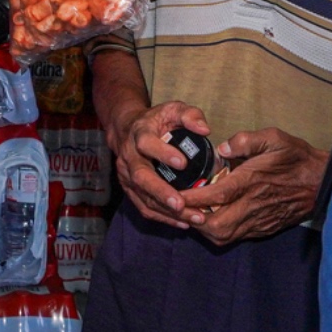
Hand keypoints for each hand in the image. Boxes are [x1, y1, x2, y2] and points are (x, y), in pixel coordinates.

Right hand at [110, 100, 212, 230]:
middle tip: (182, 204)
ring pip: (143, 197)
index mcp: (139, 134)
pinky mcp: (130, 189)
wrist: (126, 129)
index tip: (183, 163)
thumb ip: (190, 115)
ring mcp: (127, 176)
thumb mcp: (172, 109)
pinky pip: (144, 208)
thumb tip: (205, 130)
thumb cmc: (156, 120)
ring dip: (167, 210)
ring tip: (193, 218)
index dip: (162, 153)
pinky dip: (163, 218)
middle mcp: (129, 157)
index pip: (146, 144)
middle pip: (141, 177)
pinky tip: (183, 223)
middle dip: (161, 192)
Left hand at [174, 128, 325, 244]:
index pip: (214, 197)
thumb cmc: (298, 159)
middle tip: (179, 208)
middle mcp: (253, 206)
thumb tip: (223, 148)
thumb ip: (245, 140)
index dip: (191, 199)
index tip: (174, 196)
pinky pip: (236, 237)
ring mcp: (259, 221)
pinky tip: (213, 218)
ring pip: (224, 236)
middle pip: (215, 226)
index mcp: (251, 182)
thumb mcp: (275, 138)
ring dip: (204, 229)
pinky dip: (219, 232)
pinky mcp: (265, 229)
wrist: (324, 183)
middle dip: (193, 220)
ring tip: (192, 214)